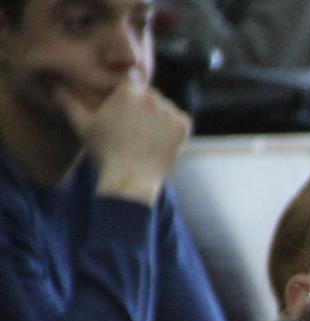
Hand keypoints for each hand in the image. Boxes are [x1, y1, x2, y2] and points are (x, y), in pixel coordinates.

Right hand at [56, 80, 189, 205]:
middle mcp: (151, 97)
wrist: (131, 179)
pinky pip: (180, 121)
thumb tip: (54, 85)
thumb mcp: (82, 124)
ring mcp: (169, 111)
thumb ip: (69, 101)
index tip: (123, 111)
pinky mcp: (184, 126)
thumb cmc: (104, 151)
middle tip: (133, 129)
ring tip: (145, 138)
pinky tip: (159, 141)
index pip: (130, 81)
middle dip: (142, 107)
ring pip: (165, 108)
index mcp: (127, 91)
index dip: (127, 95)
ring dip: (158, 118)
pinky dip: (173, 129)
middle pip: (149, 95)